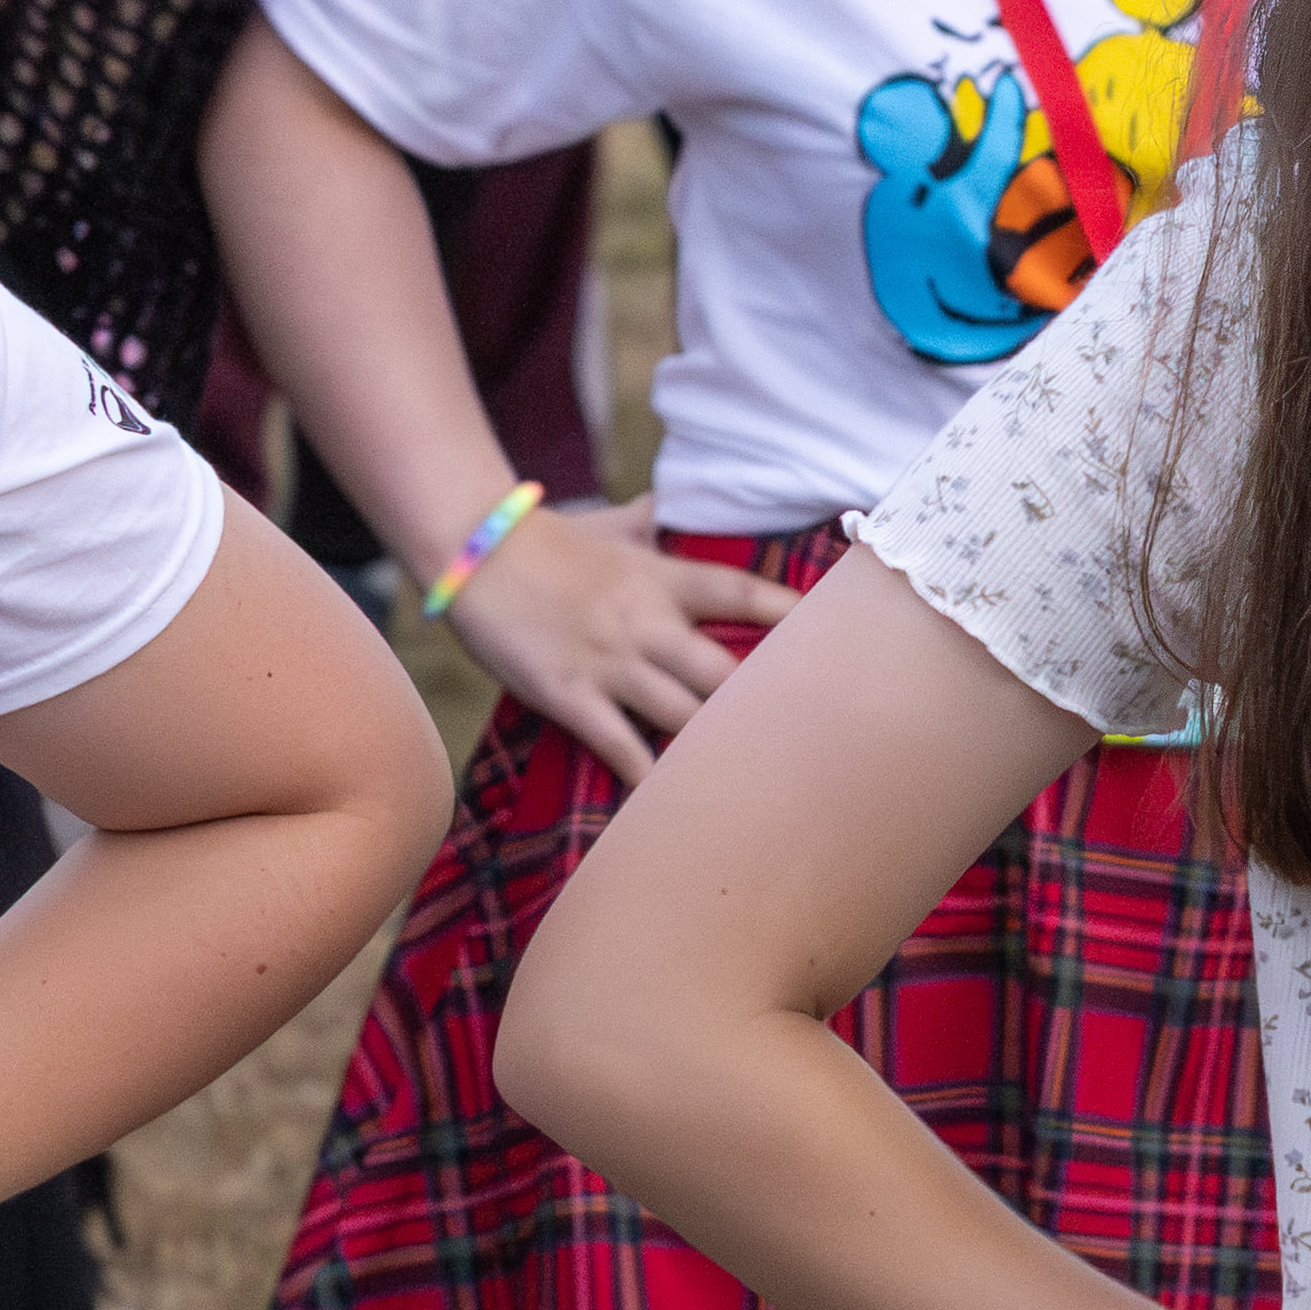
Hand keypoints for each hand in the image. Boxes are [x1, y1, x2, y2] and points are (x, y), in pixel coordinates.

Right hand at [449, 507, 795, 776]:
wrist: (470, 548)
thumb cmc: (544, 538)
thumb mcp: (610, 525)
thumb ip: (651, 522)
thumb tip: (674, 504)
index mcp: (663, 578)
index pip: (744, 595)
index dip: (795, 616)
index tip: (840, 635)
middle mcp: (648, 623)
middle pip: (728, 672)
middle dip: (768, 706)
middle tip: (809, 739)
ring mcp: (612, 662)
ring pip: (685, 714)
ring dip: (719, 748)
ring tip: (760, 782)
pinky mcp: (571, 694)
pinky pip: (620, 745)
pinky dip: (649, 778)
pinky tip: (675, 805)